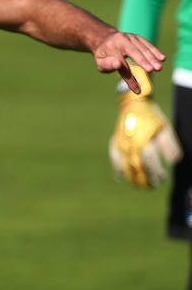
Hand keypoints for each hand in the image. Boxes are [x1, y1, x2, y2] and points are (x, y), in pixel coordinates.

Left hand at [92, 35, 164, 90]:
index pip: (123, 66)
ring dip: (152, 58)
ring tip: (159, 68)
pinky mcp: (138, 38)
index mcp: (112, 48)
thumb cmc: (103, 56)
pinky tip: (162, 58)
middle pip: (135, 53)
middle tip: (153, 70)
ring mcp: (131, 37)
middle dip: (144, 62)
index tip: (137, 90)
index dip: (131, 78)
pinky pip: (147, 44)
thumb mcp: (100, 62)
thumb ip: (108, 65)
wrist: (104, 39)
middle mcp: (123, 40)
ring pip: (143, 48)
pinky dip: (155, 51)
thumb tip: (118, 64)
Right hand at [110, 69, 182, 187]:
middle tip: (152, 186)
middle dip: (145, 179)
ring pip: (125, 167)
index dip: (157, 173)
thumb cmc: (152, 116)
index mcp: (144, 141)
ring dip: (132, 178)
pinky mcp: (115, 143)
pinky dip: (117, 170)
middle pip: (137, 168)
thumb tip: (175, 161)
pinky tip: (122, 178)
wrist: (134, 103)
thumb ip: (170, 145)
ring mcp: (121, 145)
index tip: (163, 178)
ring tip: (139, 185)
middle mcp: (130, 145)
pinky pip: (114, 160)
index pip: (150, 163)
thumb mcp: (165, 128)